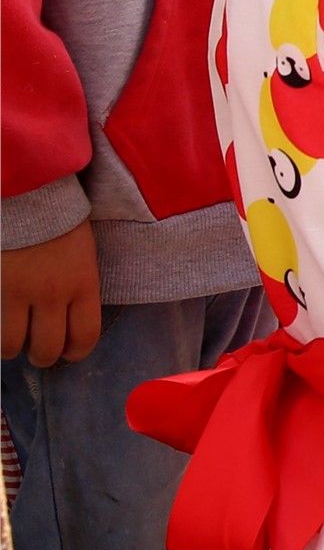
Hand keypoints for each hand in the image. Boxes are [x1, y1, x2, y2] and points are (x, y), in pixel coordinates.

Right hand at [2, 220, 101, 364]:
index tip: (68, 352)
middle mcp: (52, 294)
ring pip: (11, 344)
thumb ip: (78, 288)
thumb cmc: (60, 219)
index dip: (75, 352)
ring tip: (12, 340)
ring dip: (11, 348)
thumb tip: (68, 320)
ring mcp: (17, 291)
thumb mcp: (82, 255)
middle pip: (47, 348)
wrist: (29, 192)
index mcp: (83, 284)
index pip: (84, 336)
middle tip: (36, 351)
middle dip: (42, 357)